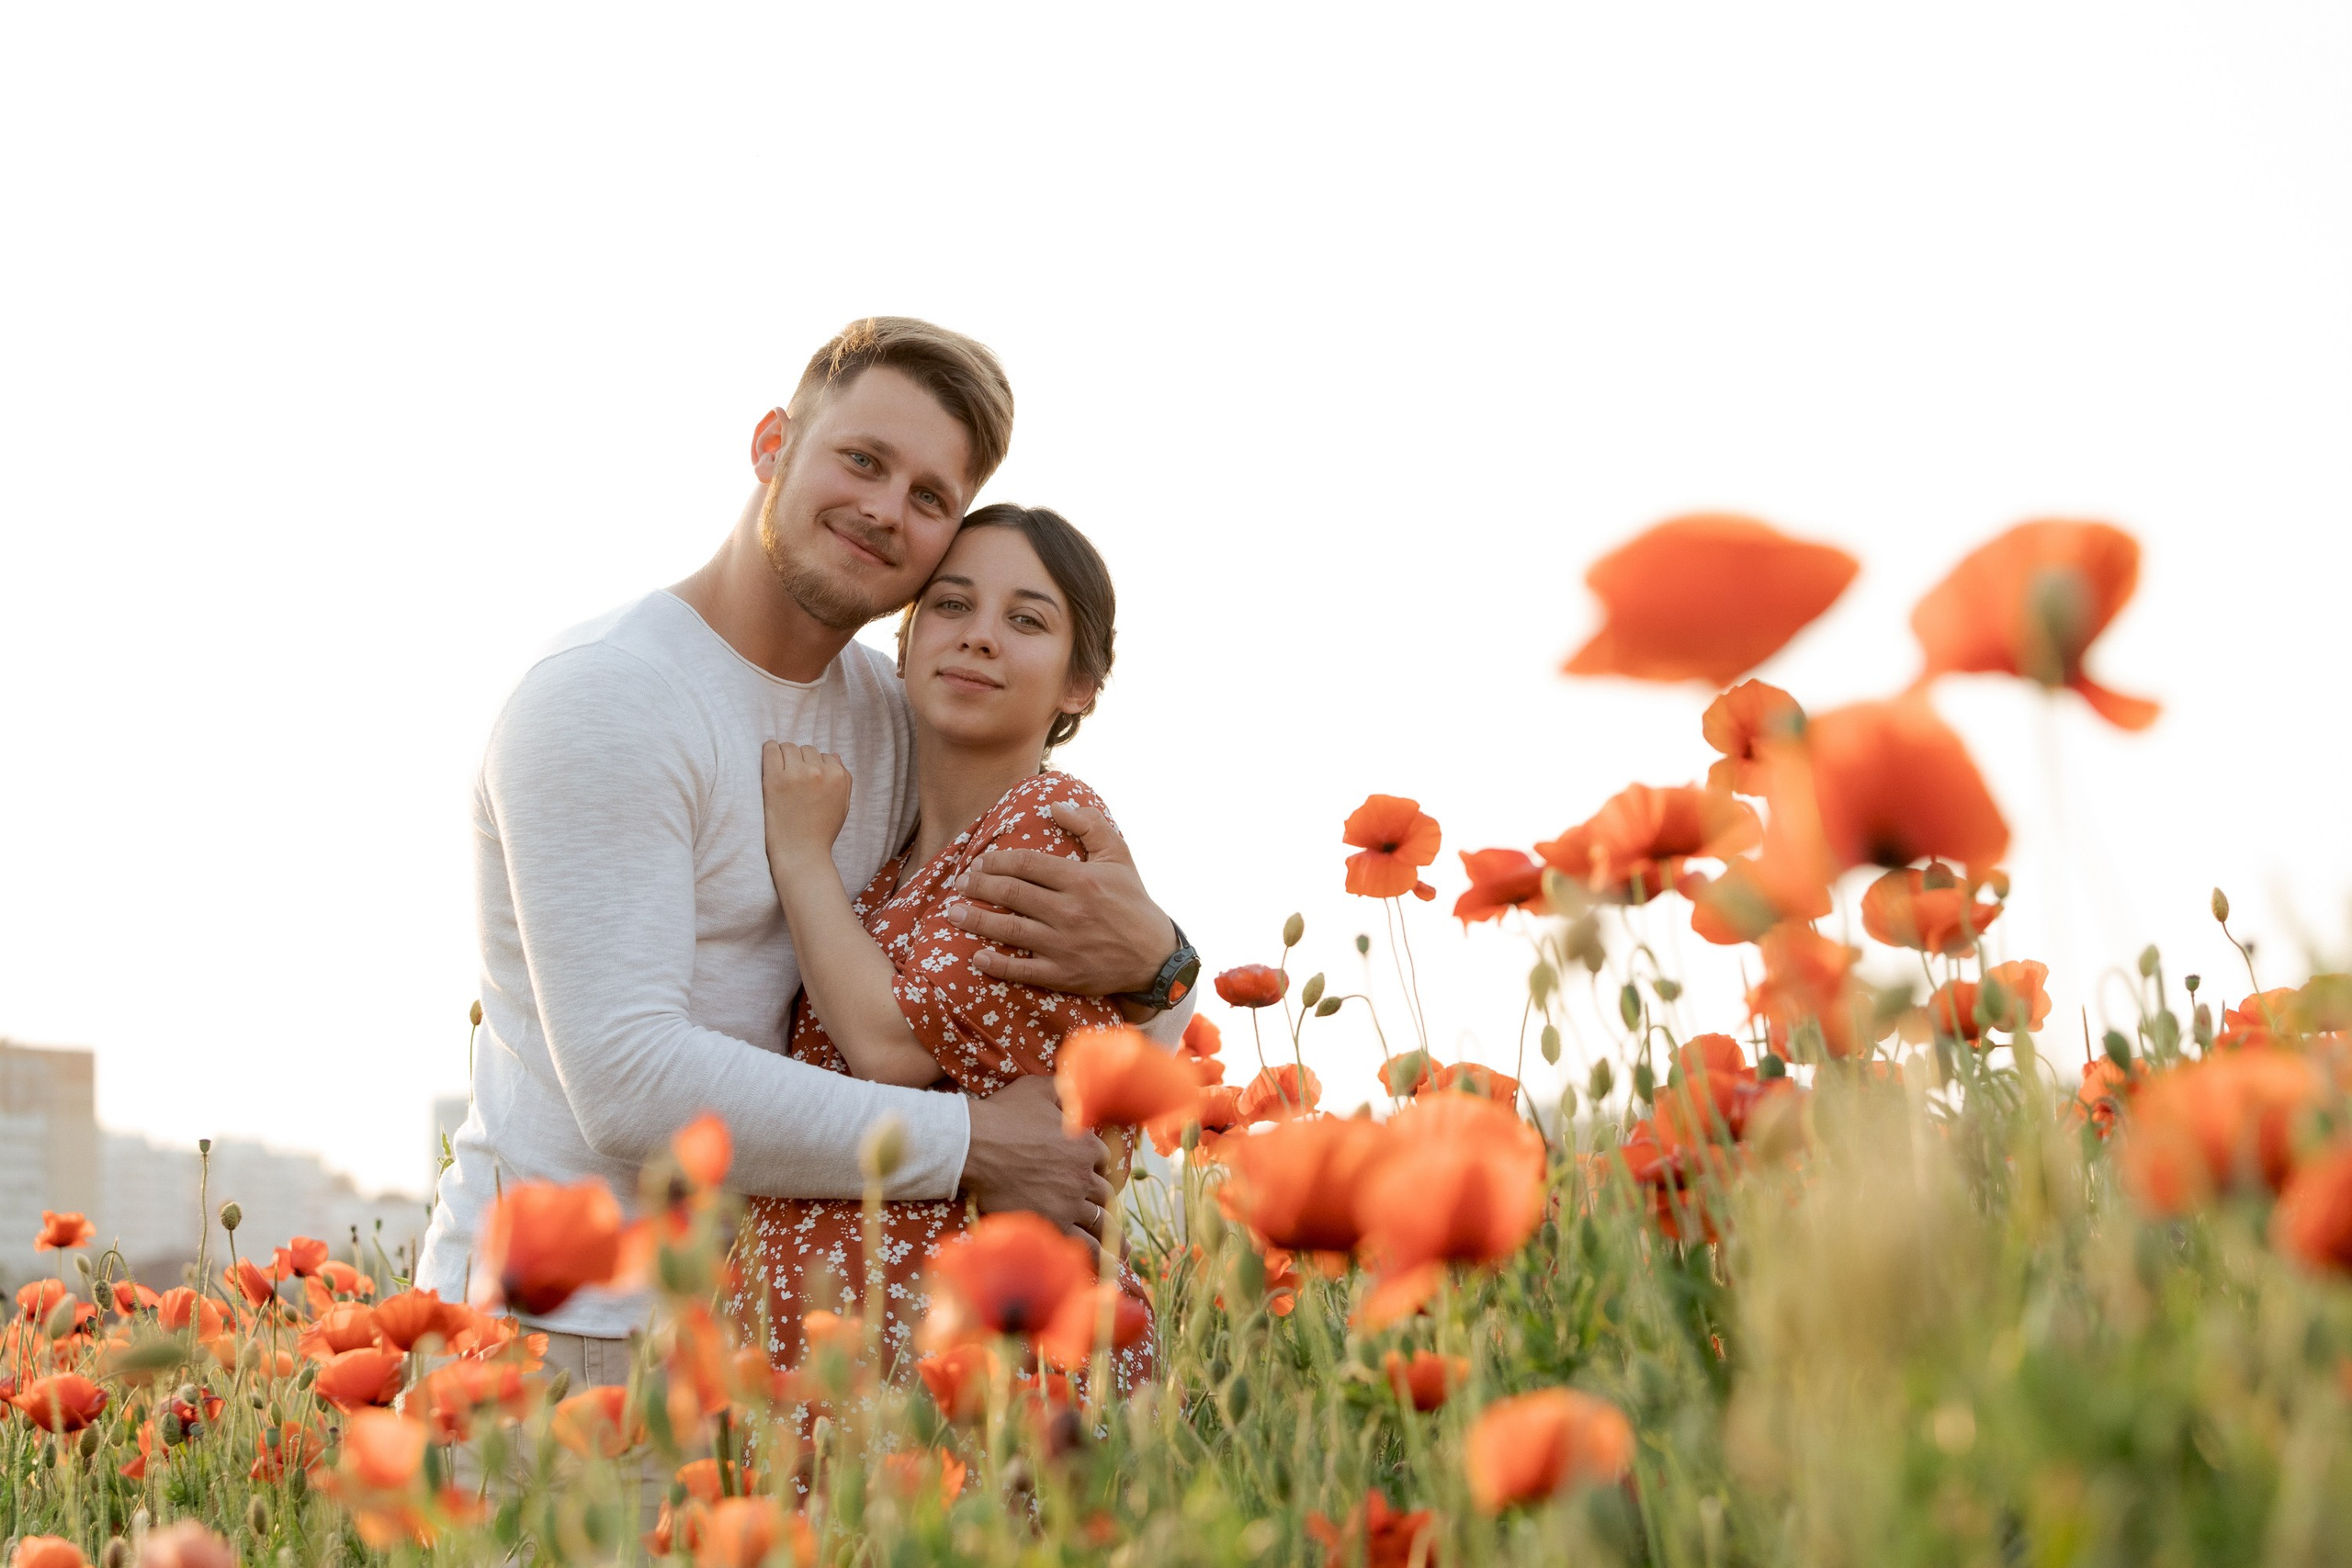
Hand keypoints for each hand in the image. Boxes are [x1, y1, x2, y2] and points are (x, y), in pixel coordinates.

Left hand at [762, 742, 851, 872]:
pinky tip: (768, 760)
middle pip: (806, 749)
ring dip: (784, 756)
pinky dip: (769, 751)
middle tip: (792, 780)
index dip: (815, 768)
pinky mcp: (775, 779)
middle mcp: (819, 771)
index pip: (825, 756)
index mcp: (838, 776)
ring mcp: (797, 774)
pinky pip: (770, 749)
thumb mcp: (842, 805)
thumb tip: (834, 755)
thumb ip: (843, 779)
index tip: (806, 781)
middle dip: (800, 761)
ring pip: (788, 747)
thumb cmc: (821, 833)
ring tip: (781, 774)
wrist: (801, 854)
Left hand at [946, 802, 1177, 996]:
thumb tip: (1054, 805)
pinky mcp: (1063, 974)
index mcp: (1081, 880)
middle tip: (961, 883)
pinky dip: (996, 964)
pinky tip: (977, 957)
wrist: (1154, 956)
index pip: (1026, 864)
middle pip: (1011, 893)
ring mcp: (1064, 945)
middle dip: (979, 886)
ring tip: (953, 913)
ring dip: (976, 919)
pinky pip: (1022, 970)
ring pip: (1009, 929)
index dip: (996, 860)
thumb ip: (1089, 825)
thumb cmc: (1132, 902)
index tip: (980, 861)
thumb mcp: (1118, 856)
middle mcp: (1069, 911)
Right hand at [960, 1075, 1114, 1243]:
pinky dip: (1096, 1255)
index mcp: (1087, 1146)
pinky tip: (1106, 1264)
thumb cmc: (1003, 1115)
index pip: (1103, 1163)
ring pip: (1098, 1222)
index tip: (1093, 1176)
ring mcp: (1069, 1203)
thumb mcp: (1038, 1090)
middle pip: (1104, 1194)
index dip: (1098, 1169)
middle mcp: (1083, 1177)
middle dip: (1102, 1201)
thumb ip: (1065, 1090)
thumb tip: (1079, 1083)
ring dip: (1111, 1236)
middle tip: (1103, 1212)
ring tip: (1122, 1251)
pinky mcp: (1050, 1224)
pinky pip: (1082, 1244)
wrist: (973, 1145)